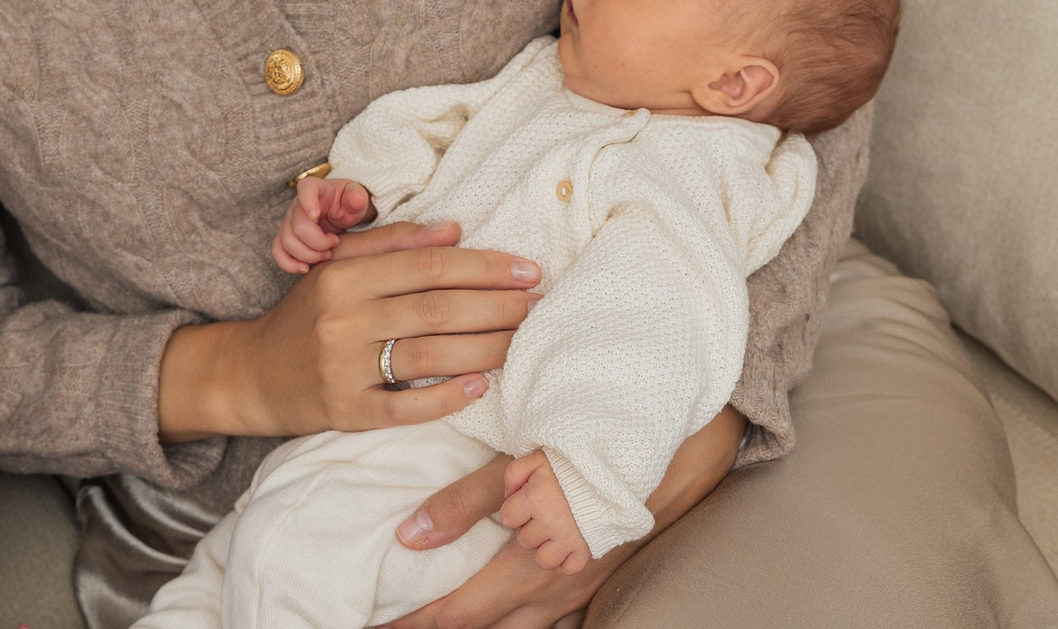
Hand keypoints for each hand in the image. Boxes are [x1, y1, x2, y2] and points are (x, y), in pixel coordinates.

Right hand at [156, 224, 541, 441]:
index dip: (483, 267)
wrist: (251, 373)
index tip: (527, 270)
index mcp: (345, 275)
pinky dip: (444, 398)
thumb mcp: (338, 268)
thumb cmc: (307, 315)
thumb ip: (393, 245)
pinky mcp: (344, 411)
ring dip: (484, 349)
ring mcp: (343, 367)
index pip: (428, 266)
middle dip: (496, 307)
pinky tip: (479, 388)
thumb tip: (454, 230)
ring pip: (429, 356)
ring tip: (522, 341)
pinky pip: (404, 408)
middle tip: (538, 305)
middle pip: (437, 309)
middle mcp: (344, 318)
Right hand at [273, 175, 374, 273]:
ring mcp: (288, 222)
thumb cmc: (348, 203)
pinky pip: (278, 252)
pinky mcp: (286, 238)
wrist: (341, 214)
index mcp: (314, 188)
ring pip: (287, 242)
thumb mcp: (358, 197)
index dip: (307, 202)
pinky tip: (306, 268)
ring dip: (309, 255)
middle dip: (318, 242)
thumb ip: (357, 197)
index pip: (305, 189)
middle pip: (298, 226)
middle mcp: (297, 204)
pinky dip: (289, 264)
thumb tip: (355, 199)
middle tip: (334, 243)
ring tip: (326, 255)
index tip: (315, 215)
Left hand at [380, 405, 743, 628]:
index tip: (378, 625)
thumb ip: (466, 502)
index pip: (459, 612)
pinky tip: (509, 613)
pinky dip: (526, 622)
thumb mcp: (525, 466)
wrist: (679, 447)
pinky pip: (560, 619)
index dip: (415, 623)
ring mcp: (582, 588)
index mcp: (533, 565)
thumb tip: (410, 538)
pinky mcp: (600, 575)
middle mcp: (557, 589)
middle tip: (399, 624)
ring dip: (484, 627)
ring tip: (445, 619)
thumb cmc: (595, 446)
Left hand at [497, 451, 588, 575]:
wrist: (608, 473)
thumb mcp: (537, 458)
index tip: (526, 502)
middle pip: (524, 540)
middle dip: (530, 528)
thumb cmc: (568, 466)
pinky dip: (567, 560)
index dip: (514, 510)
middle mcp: (550, 522)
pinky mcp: (586, 549)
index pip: (507, 518)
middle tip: (544, 514)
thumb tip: (509, 495)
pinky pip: (569, 568)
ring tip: (553, 532)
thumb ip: (515, 472)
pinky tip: (568, 544)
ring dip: (545, 548)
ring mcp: (569, 538)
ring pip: (543, 560)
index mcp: (536, 498)